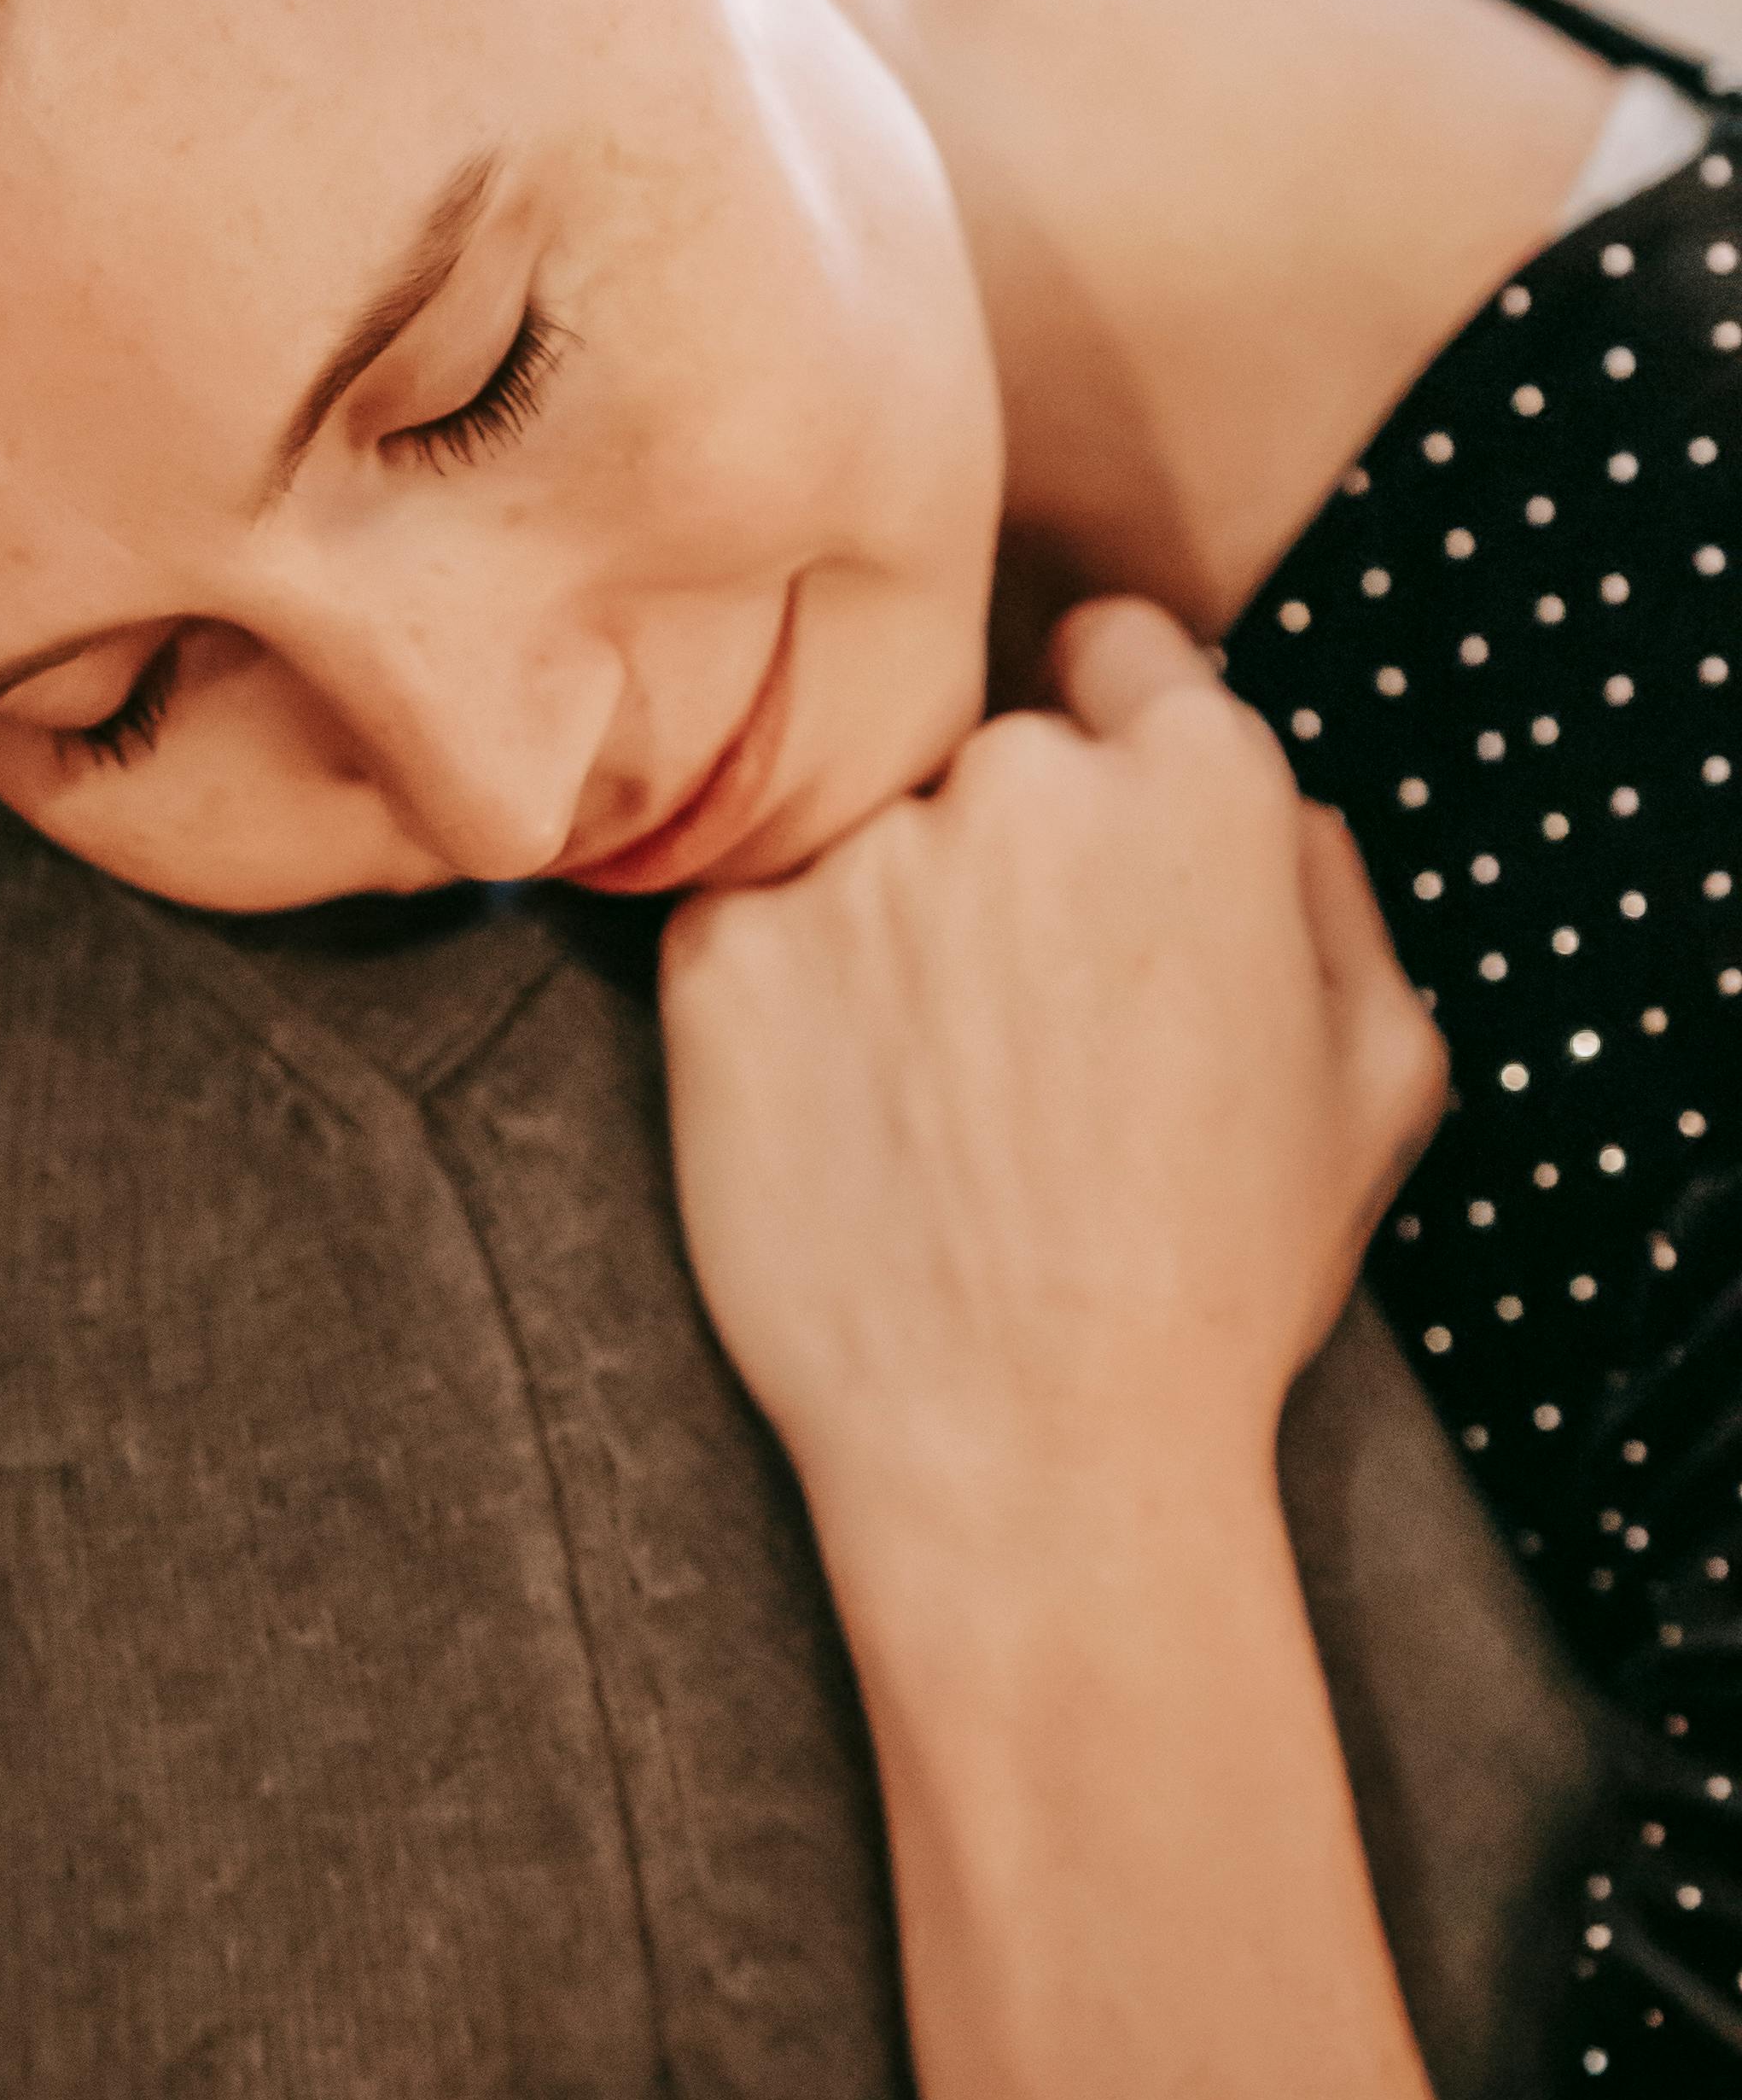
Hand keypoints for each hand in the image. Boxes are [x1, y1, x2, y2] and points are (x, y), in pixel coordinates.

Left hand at [659, 599, 1443, 1598]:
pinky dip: (773, 1003)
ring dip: (878, 927)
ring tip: (925, 1101)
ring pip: (856, 843)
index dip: (1105, 746)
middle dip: (993, 854)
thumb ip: (1324, 885)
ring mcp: (857, 862)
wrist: (1033, 1449)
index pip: (1114, 651)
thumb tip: (1262, 797)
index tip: (1083, 851)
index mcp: (1196, 781)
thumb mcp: (1378, 1070)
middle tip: (1010, 1024)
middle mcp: (1018, 783)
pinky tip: (836, 1125)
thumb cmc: (1220, 1276)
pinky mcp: (720, 950)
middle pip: (981, 756)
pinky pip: (744, 927)